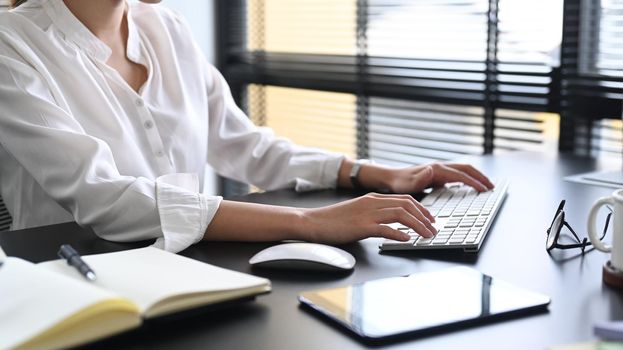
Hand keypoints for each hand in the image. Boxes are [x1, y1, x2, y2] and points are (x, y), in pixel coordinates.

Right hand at [301, 192, 436, 243]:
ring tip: (426, 236)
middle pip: (407, 204)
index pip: (405, 199)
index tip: (430, 219)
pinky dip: (399, 233)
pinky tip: (407, 239)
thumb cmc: (333, 220)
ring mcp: (367, 213)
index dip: (421, 209)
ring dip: (418, 226)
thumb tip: (395, 224)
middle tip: (434, 229)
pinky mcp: (360, 226)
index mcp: (373, 197)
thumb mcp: (358, 212)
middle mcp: (372, 202)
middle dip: (424, 217)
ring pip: (400, 215)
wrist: (312, 222)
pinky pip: (385, 228)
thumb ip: (376, 214)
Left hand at [384, 163, 494, 193]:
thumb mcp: (408, 184)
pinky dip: (468, 178)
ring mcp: (439, 170)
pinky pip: (457, 174)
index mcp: (436, 170)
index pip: (460, 175)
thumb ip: (420, 179)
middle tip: (492, 187)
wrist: (391, 178)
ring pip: (463, 170)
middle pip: (466, 169)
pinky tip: (471, 186)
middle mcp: (440, 167)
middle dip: (480, 177)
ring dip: (476, 176)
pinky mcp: (438, 174)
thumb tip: (431, 169)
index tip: (485, 189)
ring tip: (486, 186)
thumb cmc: (399, 183)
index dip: (474, 182)